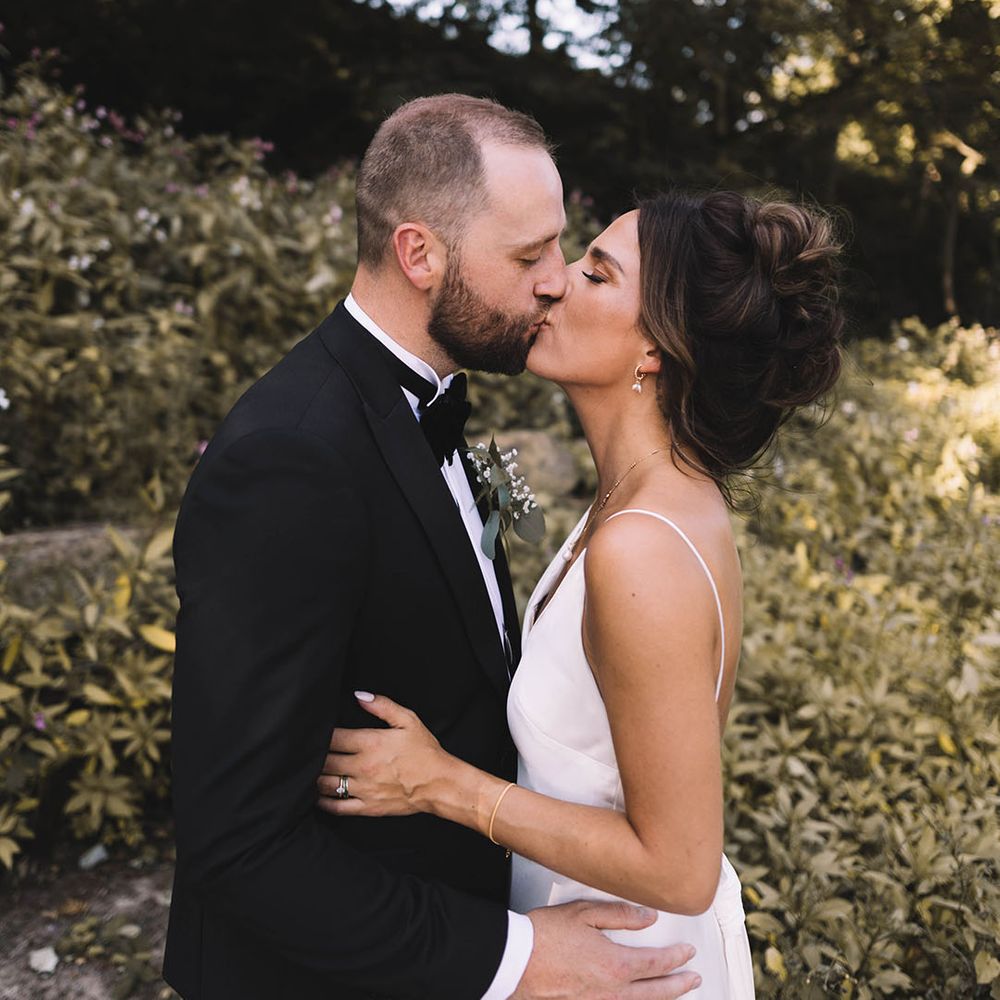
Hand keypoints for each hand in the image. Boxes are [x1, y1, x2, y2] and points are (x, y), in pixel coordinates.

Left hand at [316, 692, 452, 817]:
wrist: (440, 784)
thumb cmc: (425, 752)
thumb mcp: (409, 720)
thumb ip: (382, 705)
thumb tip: (359, 696)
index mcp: (370, 743)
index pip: (333, 738)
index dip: (320, 735)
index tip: (315, 733)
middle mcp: (363, 767)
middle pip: (325, 762)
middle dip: (315, 756)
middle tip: (309, 752)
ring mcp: (363, 789)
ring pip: (326, 785)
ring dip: (314, 778)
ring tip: (310, 772)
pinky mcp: (367, 807)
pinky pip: (337, 807)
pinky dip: (322, 802)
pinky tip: (317, 796)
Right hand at [512, 901, 701, 998]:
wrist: (513, 962)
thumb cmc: (544, 936)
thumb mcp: (584, 913)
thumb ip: (620, 915)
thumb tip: (647, 917)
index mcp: (615, 965)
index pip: (657, 963)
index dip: (677, 958)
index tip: (688, 952)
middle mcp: (612, 991)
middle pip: (656, 992)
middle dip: (678, 984)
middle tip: (693, 979)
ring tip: (673, 994)